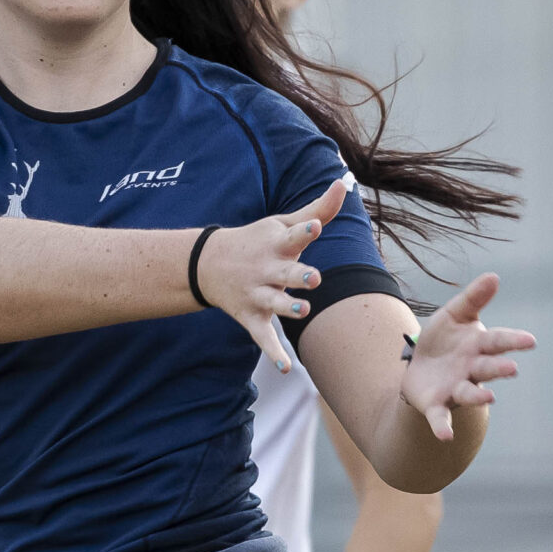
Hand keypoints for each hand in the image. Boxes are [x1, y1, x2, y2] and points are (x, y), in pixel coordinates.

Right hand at [195, 176, 348, 372]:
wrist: (207, 264)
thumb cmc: (257, 241)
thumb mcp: (283, 223)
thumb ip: (317, 209)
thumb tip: (345, 183)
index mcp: (276, 244)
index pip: (293, 236)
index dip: (305, 230)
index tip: (315, 226)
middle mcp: (266, 270)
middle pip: (285, 274)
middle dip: (299, 277)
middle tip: (314, 279)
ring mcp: (257, 295)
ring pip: (274, 304)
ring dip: (286, 307)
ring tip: (302, 309)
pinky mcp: (252, 318)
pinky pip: (263, 337)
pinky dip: (273, 353)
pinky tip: (286, 368)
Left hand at [400, 272, 536, 440]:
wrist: (419, 364)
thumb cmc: (444, 338)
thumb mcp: (455, 314)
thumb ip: (474, 298)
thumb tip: (494, 276)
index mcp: (479, 345)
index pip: (499, 341)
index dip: (513, 341)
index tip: (529, 341)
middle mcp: (472, 369)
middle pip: (487, 368)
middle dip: (498, 368)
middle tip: (511, 368)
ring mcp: (456, 388)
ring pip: (469, 393)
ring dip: (479, 396)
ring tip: (489, 397)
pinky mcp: (437, 405)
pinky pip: (441, 417)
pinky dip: (444, 426)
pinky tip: (446, 436)